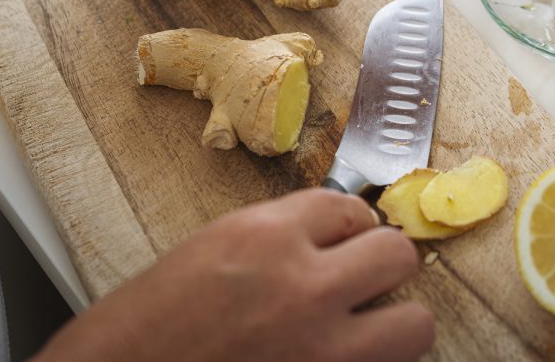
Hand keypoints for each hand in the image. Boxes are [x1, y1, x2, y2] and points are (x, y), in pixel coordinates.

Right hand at [32, 189, 431, 361]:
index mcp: (264, 239)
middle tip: (360, 282)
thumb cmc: (139, 332)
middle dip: (380, 267)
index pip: (349, 206)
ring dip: (393, 324)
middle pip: (396, 254)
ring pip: (415, 323)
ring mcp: (322, 352)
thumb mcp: (206, 255)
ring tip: (363, 330)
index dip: (347, 227)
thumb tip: (325, 240)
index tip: (343, 240)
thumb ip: (273, 242)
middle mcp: (302, 288)